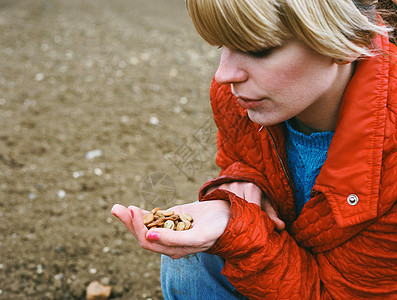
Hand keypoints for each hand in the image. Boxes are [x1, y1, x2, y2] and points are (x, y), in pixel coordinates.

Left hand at [111, 200, 229, 258]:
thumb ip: (174, 239)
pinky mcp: (171, 219)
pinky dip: (142, 213)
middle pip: (142, 235)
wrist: (228, 216)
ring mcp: (168, 230)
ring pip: (145, 226)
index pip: (148, 242)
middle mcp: (168, 242)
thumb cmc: (216, 229)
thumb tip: (148, 237)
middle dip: (129, 222)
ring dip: (131, 217)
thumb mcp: (198, 236)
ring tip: (117, 208)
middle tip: (117, 208)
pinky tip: (132, 208)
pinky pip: (153, 217)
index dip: (137, 228)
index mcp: (173, 250)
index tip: (132, 210)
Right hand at [206, 182, 284, 230]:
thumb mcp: (265, 201)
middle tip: (240, 231)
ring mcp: (223, 186)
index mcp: (252, 187)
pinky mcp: (213, 189)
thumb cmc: (257, 192)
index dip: (252, 220)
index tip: (252, 230)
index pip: (251, 208)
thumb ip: (272, 214)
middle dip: (239, 220)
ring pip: (223, 207)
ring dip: (226, 216)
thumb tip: (281, 226)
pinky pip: (213, 204)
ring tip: (230, 225)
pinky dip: (216, 211)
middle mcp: (236, 185)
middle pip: (236, 208)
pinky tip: (219, 217)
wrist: (241, 178)